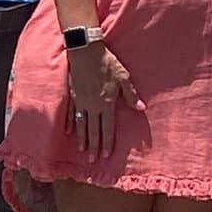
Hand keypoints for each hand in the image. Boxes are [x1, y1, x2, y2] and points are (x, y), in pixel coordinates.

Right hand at [66, 41, 142, 159]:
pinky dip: (70, 123)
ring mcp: (81, 101)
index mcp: (106, 103)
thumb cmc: (107, 63)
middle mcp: (93, 105)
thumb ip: (131, 94)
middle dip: (94, 146)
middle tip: (93, 160)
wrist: (85, 51)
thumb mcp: (123, 77)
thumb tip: (142, 108)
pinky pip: (71, 113)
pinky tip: (69, 132)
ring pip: (81, 124)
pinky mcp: (72, 95)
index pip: (107, 128)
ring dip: (82, 139)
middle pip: (93, 130)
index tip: (106, 155)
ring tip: (82, 150)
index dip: (107, 142)